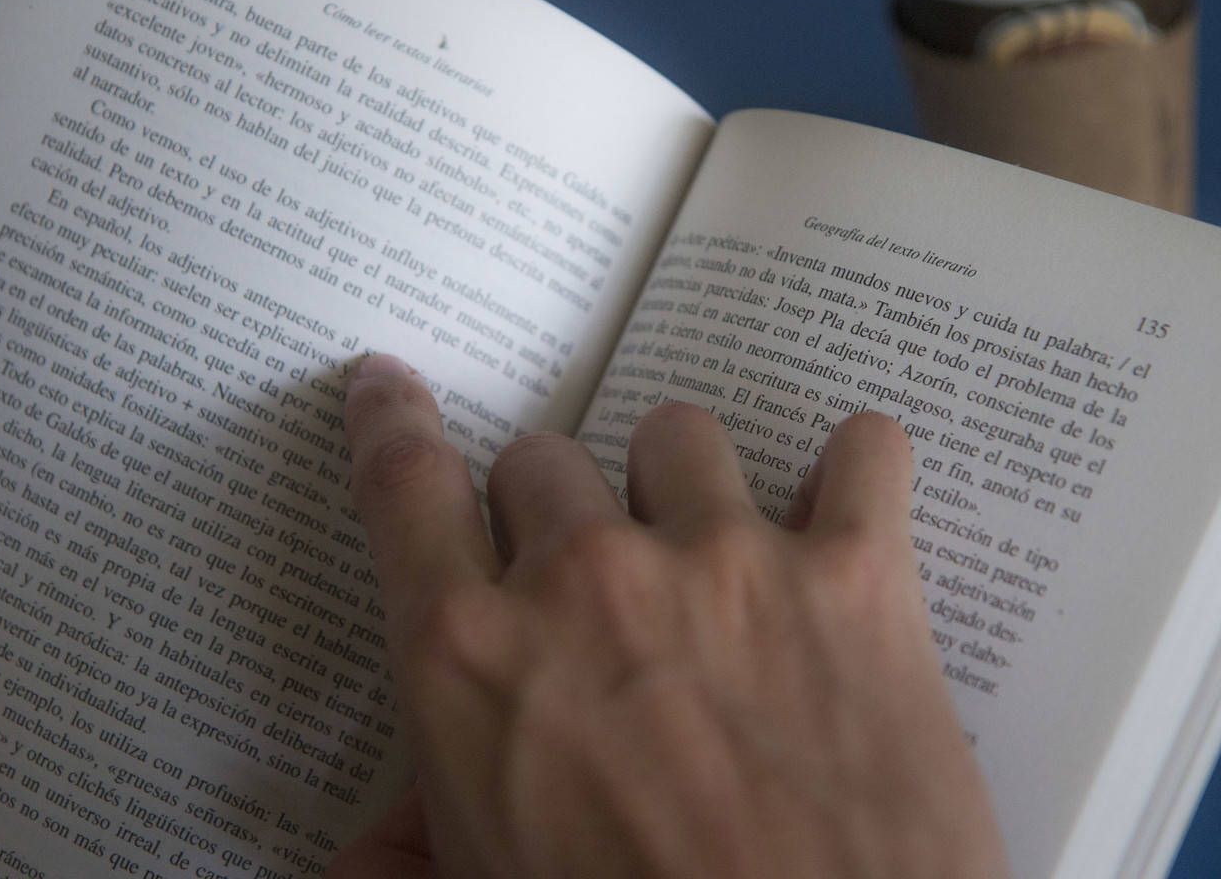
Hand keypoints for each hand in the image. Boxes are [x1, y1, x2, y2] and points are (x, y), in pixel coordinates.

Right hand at [331, 354, 1005, 878]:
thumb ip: (404, 858)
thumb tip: (357, 862)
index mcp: (472, 659)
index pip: (405, 488)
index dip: (391, 426)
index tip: (391, 389)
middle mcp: (587, 583)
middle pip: (544, 462)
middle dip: (561, 516)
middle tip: (597, 590)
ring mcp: (726, 565)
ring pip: (680, 437)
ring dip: (685, 488)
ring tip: (716, 563)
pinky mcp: (856, 579)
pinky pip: (863, 453)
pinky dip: (857, 470)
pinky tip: (848, 516)